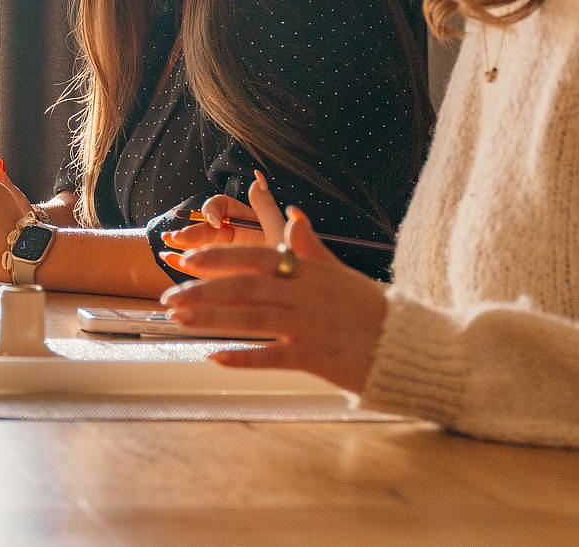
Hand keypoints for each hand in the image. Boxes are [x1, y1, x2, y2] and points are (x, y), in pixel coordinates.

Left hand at [159, 202, 386, 392]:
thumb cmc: (372, 308)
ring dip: (210, 319)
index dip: (220, 258)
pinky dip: (242, 357)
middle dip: (202, 291)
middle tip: (168, 297)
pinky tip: (214, 356)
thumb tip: (294, 218)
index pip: (256, 258)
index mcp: (310, 272)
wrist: (410, 346)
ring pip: (250, 319)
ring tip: (179, 320)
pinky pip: (271, 357)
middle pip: (245, 289)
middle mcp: (306, 296)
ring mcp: (309, 327)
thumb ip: (311, 249)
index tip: (188, 260)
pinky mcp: (316, 359)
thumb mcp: (341, 273)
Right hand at [160, 170, 289, 271]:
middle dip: (192, 230)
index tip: (214, 220)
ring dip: (180, 243)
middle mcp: (230, 236)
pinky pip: (195, 268)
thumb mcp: (280, 232)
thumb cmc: (294, 262)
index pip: (221, 206)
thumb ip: (266, 207)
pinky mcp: (216, 276)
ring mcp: (222, 257)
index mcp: (244, 220)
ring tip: (168, 242)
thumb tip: (256, 177)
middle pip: (205, 227)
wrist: (296, 294)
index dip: (213, 209)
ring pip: (196, 246)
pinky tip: (168, 257)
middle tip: (180, 237)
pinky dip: (180, 262)